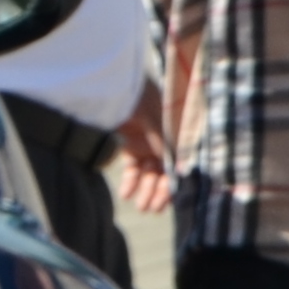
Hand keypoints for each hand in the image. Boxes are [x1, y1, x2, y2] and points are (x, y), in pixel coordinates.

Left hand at [112, 85, 172, 214]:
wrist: (107, 80)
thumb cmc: (135, 91)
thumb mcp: (151, 113)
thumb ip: (161, 137)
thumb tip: (172, 164)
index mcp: (178, 129)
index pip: (181, 159)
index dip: (177, 179)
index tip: (170, 199)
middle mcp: (167, 138)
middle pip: (166, 169)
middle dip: (159, 190)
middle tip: (151, 208)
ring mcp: (149, 142)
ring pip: (150, 172)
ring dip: (146, 190)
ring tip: (141, 206)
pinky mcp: (132, 145)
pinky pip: (134, 168)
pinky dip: (131, 181)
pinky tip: (126, 193)